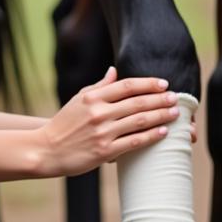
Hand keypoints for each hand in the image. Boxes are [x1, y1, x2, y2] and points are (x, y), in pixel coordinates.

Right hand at [36, 66, 182, 176]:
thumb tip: (115, 70)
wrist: (45, 150)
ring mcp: (102, 132)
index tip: (164, 84)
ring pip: (139, 121)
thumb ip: (100, 86)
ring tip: (175, 113)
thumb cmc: (64, 123)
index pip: (127, 85)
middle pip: (138, 102)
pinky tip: (163, 131)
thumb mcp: (79, 99)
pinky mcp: (104, 151)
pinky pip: (133, 142)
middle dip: (160, 99)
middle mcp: (99, 113)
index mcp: (93, 97)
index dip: (149, 83)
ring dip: (161, 116)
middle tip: (176, 98)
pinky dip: (151, 136)